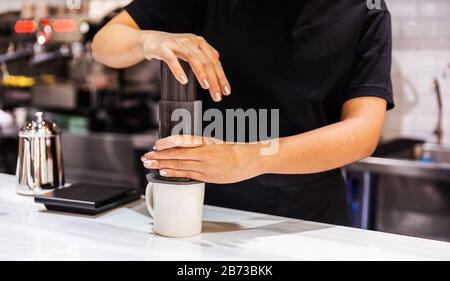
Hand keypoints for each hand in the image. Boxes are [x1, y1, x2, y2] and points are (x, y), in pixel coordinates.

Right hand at [140, 31, 230, 101]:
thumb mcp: (190, 51)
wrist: (151, 40)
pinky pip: (172, 60)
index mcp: (200, 43)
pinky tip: (184, 80)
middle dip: (214, 80)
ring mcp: (177, 44)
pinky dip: (178, 70)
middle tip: (217, 95)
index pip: (214, 61)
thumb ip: (203, 60)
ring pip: (193, 59)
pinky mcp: (164, 48)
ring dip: (201, 74)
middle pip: (206, 61)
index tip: (226, 91)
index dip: (221, 77)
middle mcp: (190, 42)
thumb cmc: (173, 49)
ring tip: (206, 86)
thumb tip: (216, 75)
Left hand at [141, 135, 263, 183]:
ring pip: (180, 165)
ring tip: (150, 163)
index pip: (182, 140)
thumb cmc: (234, 150)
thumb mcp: (215, 142)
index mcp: (206, 141)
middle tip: (146, 156)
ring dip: (162, 165)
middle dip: (159, 155)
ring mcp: (206, 166)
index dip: (167, 143)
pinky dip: (174, 173)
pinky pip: (187, 175)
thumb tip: (180, 147)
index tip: (157, 144)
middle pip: (177, 154)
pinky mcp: (208, 176)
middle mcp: (204, 153)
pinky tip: (163, 172)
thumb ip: (198, 145)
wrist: (250, 160)